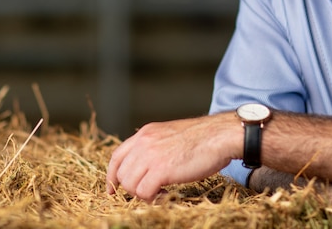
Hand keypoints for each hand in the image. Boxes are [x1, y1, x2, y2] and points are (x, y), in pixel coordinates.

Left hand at [106, 113, 237, 200]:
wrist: (219, 135)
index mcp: (145, 133)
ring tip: (160, 193)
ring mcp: (150, 155)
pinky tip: (167, 194)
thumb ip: (156, 146)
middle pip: (121, 174)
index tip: (113, 189)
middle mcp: (144, 142)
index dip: (112, 175)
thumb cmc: (203, 138)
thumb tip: (148, 165)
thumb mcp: (171, 135)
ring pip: (130, 185)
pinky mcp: (161, 170)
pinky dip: (153, 199)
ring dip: (143, 194)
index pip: (117, 156)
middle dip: (131, 188)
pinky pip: (144, 193)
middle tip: (149, 193)